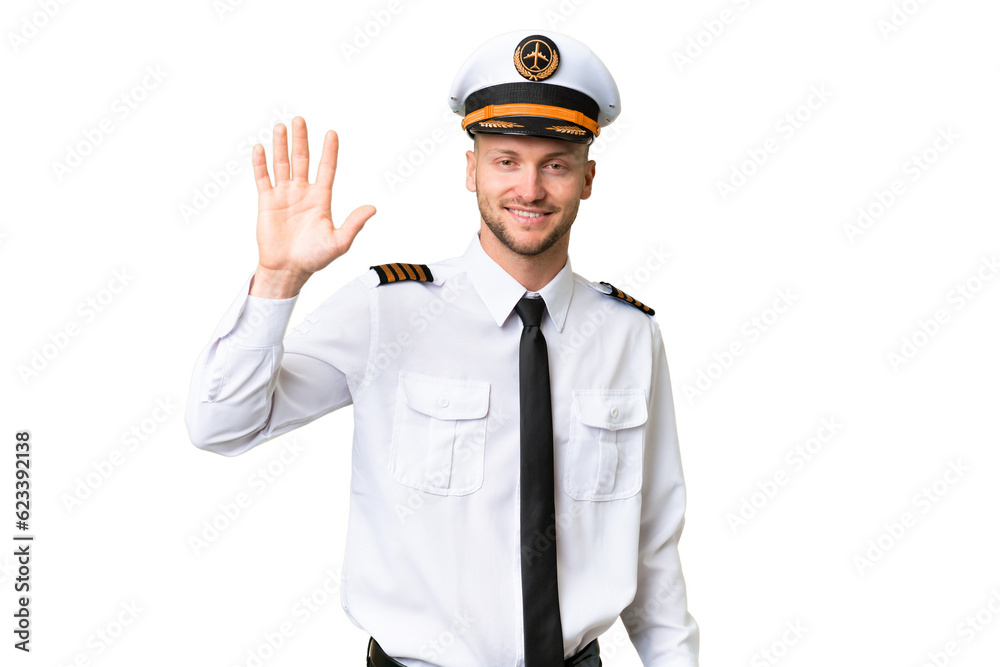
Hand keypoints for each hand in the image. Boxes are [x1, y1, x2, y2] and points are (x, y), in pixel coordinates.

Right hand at [249, 116, 375, 297]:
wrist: (289, 270)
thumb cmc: (314, 258)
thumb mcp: (339, 242)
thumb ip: (354, 224)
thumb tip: (372, 208)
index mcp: (321, 199)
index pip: (326, 169)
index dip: (329, 152)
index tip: (332, 133)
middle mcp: (303, 192)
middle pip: (302, 160)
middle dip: (301, 140)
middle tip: (300, 120)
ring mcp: (284, 195)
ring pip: (282, 164)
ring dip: (281, 146)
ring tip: (281, 127)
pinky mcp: (267, 202)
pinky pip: (263, 179)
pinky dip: (260, 164)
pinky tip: (260, 149)